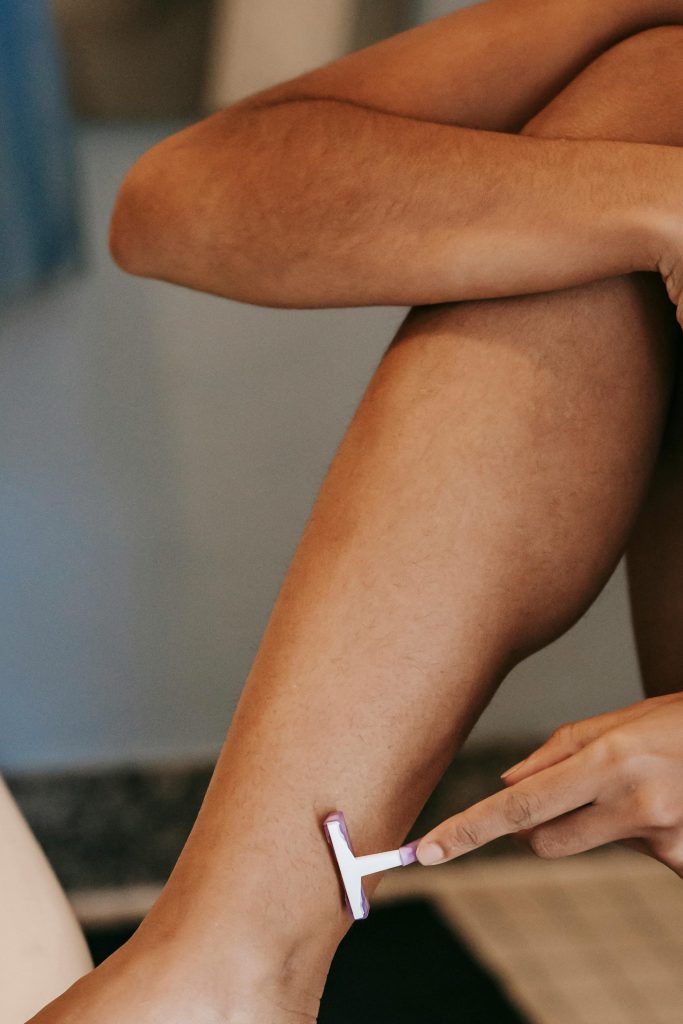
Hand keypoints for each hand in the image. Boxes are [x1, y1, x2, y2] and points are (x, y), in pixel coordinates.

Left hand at [416, 692, 682, 875]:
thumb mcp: (620, 720)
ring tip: (639, 784)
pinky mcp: (680, 860)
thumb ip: (559, 753)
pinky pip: (632, 852)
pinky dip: (636, 830)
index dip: (466, 831)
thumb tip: (507, 786)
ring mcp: (661, 838)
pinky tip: (667, 800)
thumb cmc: (678, 723)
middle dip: (528, 827)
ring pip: (589, 843)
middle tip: (554, 795)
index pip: (517, 807)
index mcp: (607, 761)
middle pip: (541, 841)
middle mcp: (632, 804)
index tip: (426, 851)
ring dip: (596, 821)